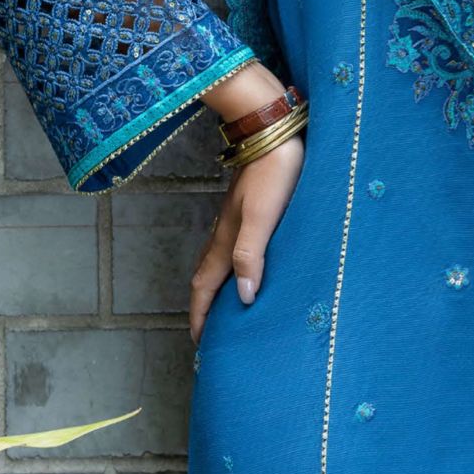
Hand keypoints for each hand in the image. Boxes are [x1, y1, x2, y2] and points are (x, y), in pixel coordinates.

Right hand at [189, 134, 304, 345]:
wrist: (272, 129)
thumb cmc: (273, 172)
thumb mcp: (264, 216)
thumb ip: (251, 255)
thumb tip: (243, 299)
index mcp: (226, 239)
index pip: (205, 286)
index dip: (201, 315)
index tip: (200, 344)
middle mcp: (225, 232)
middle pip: (208, 278)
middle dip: (205, 308)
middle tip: (211, 335)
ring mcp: (235, 219)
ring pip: (219, 262)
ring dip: (218, 289)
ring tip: (227, 310)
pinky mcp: (248, 208)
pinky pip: (233, 249)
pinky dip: (232, 268)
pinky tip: (248, 268)